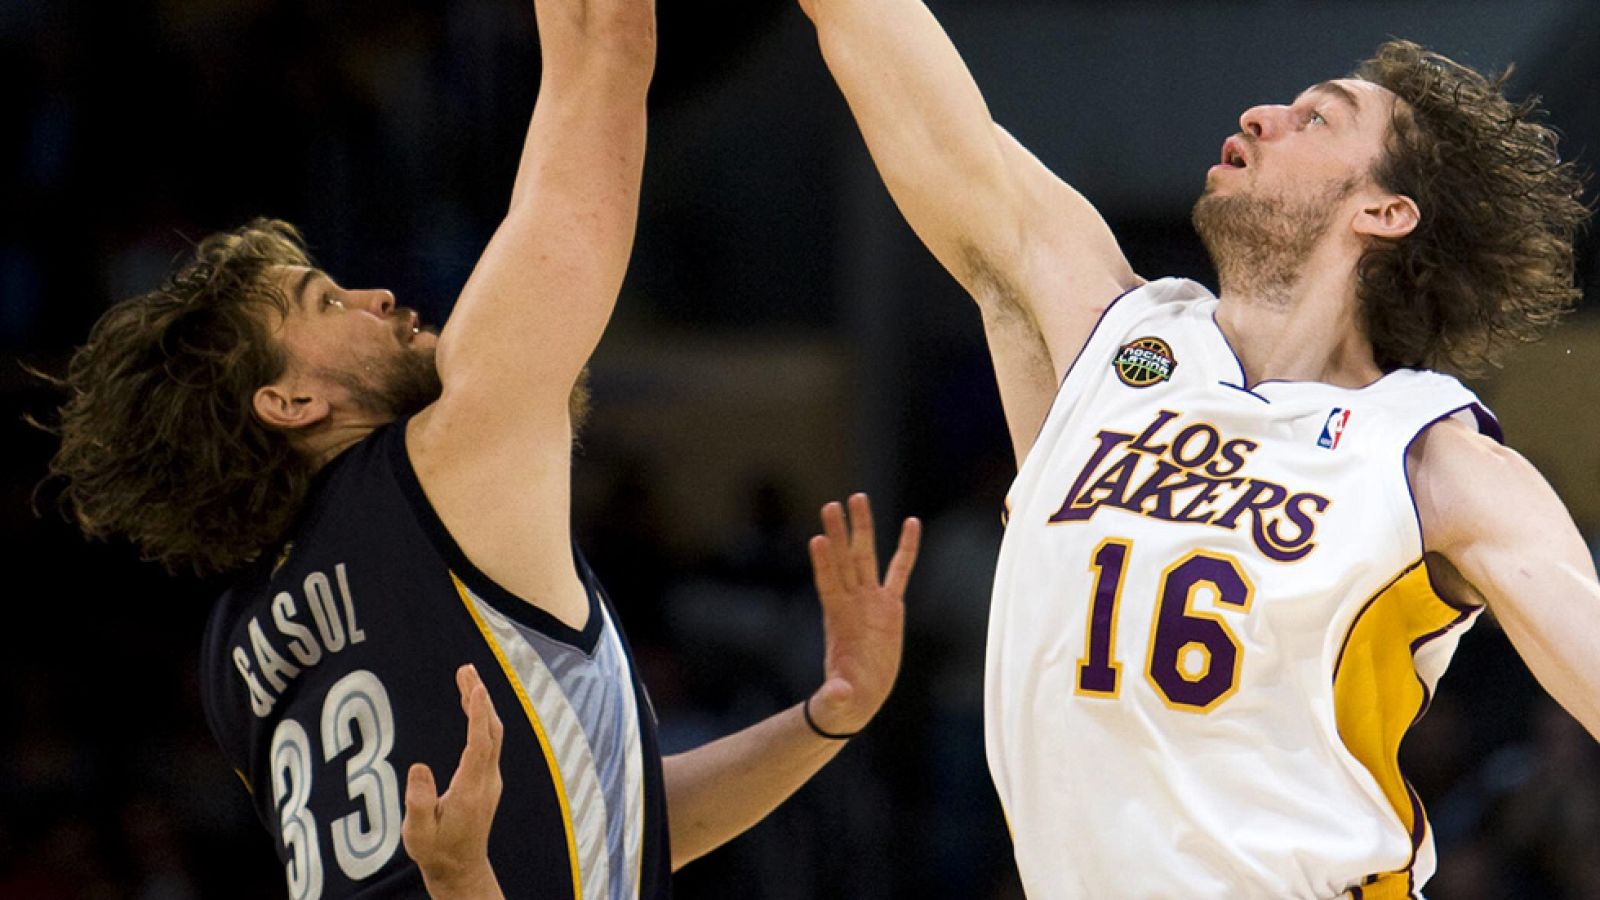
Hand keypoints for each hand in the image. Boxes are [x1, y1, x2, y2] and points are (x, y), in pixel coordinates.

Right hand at [403, 664, 505, 899]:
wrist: (460, 869)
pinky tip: (471, 706)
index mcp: (471, 789)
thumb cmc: (437, 850)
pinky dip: (481, 718)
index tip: (474, 686)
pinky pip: (489, 741)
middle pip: (491, 730)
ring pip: (493, 734)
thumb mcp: (418, 832)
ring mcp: (490, 779)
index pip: (479, 743)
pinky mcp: (487, 780)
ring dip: (482, 705)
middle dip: (480, 697)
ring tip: (466, 677)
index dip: (478, 713)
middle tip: (466, 668)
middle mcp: (487, 780)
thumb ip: (419, 800)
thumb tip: (418, 766)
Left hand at [806, 493, 921, 735]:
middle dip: (839, 534)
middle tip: (831, 504)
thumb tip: (835, 697)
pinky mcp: (890, 606)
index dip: (823, 564)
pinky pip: (900, 571)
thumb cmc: (846, 696)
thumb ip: (836, 694)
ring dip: (862, 528)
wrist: (859, 696)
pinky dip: (906, 548)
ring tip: (857, 497)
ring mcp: (871, 600)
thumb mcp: (840, 697)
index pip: (828, 585)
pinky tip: (911, 523)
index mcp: (838, 620)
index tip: (816, 540)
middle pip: (844, 561)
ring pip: (866, 556)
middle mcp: (852, 603)